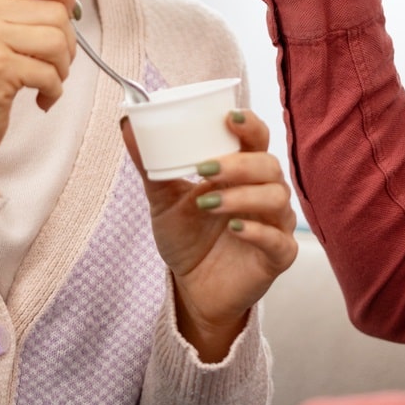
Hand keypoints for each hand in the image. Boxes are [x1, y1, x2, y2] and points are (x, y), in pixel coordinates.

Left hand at [123, 109, 297, 361]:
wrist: (191, 288)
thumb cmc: (186, 238)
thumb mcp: (163, 199)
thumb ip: (150, 164)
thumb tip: (127, 124)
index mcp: (243, 172)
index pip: (257, 138)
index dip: (250, 124)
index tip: (229, 117)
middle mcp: (265, 193)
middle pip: (269, 165)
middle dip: (238, 164)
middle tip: (204, 168)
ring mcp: (275, 224)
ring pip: (276, 198)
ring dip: (242, 196)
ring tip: (207, 203)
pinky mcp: (278, 256)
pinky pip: (278, 239)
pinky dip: (257, 231)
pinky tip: (235, 228)